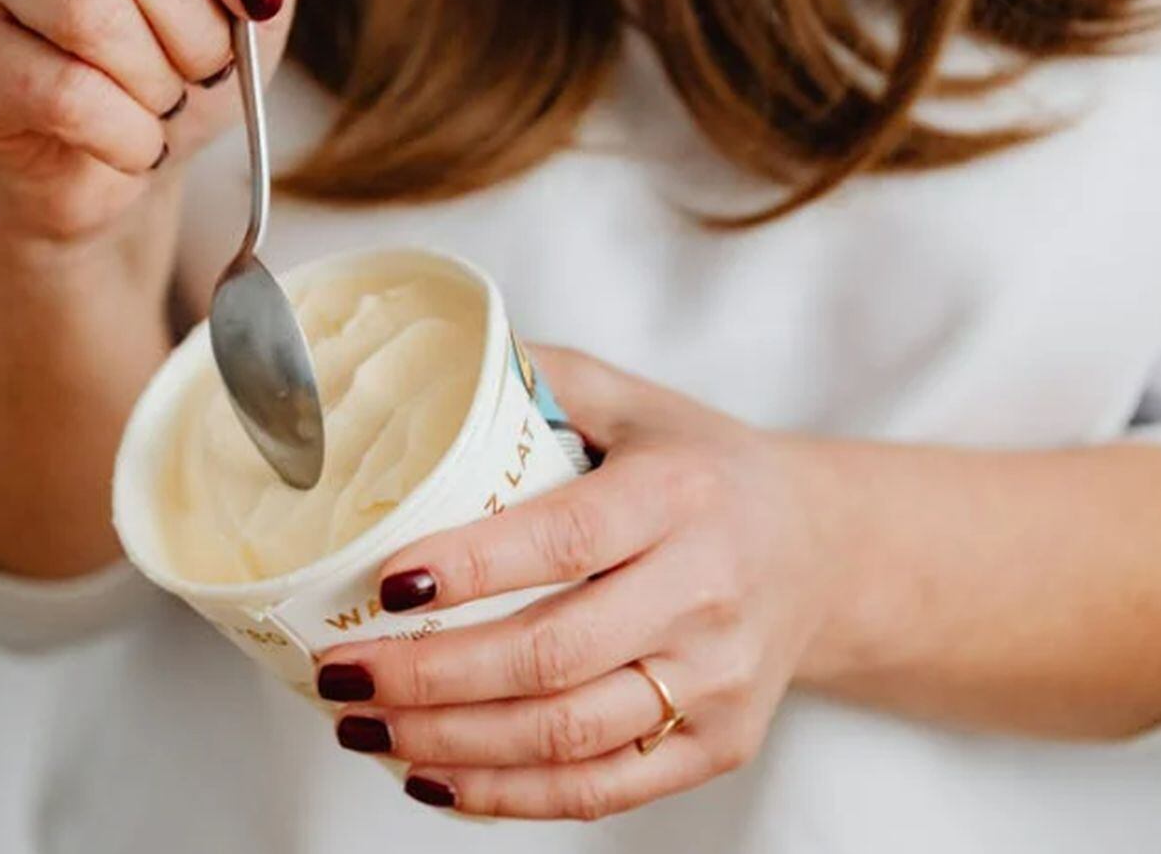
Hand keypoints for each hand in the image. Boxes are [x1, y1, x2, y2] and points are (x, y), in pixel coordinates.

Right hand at [0, 0, 297, 246]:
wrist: (114, 160)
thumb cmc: (182, 65)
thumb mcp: (249, 3)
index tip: (258, 0)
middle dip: (199, 32)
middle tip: (206, 70)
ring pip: (92, 16)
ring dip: (157, 84)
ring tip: (163, 102)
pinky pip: (62, 92)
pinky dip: (124, 134)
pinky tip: (133, 141)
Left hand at [316, 347, 840, 820]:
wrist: (818, 548)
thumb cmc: (701, 468)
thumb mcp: (632, 400)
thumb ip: (537, 378)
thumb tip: (423, 366)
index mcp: (680, 494)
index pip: (565, 540)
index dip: (469, 568)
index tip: (384, 583)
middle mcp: (707, 591)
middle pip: (552, 655)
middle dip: (430, 676)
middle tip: (343, 672)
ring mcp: (718, 680)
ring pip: (567, 736)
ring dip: (450, 742)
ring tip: (364, 727)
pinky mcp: (719, 743)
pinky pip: (602, 789)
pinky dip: (508, 795)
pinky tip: (433, 776)